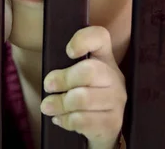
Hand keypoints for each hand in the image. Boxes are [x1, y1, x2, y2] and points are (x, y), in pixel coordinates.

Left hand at [40, 26, 125, 148]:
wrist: (101, 127)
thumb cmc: (82, 95)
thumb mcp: (75, 77)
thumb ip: (64, 68)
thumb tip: (50, 79)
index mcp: (104, 58)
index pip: (100, 37)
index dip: (83, 40)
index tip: (69, 51)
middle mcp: (114, 77)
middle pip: (89, 71)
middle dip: (62, 80)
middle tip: (47, 86)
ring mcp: (117, 100)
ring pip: (83, 98)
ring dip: (59, 103)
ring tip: (48, 106)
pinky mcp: (113, 122)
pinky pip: (83, 120)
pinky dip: (66, 121)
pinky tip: (61, 119)